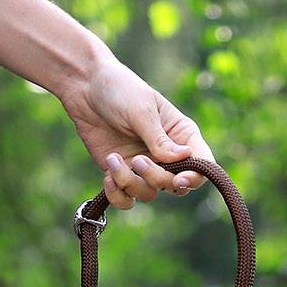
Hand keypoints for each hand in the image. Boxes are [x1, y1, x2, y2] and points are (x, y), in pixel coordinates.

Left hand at [61, 51, 214, 208]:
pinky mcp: (122, 174)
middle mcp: (167, 155)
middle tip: (138, 161)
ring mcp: (144, 166)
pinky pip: (127, 199)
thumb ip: (160, 139)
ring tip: (114, 160)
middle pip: (175, 184)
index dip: (195, 177)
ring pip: (150, 193)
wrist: (85, 87)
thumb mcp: (142, 110)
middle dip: (157, 178)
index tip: (179, 179)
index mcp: (181, 134)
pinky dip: (118, 195)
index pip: (202, 164)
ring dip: (131, 183)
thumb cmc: (119, 89)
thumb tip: (186, 158)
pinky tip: (108, 176)